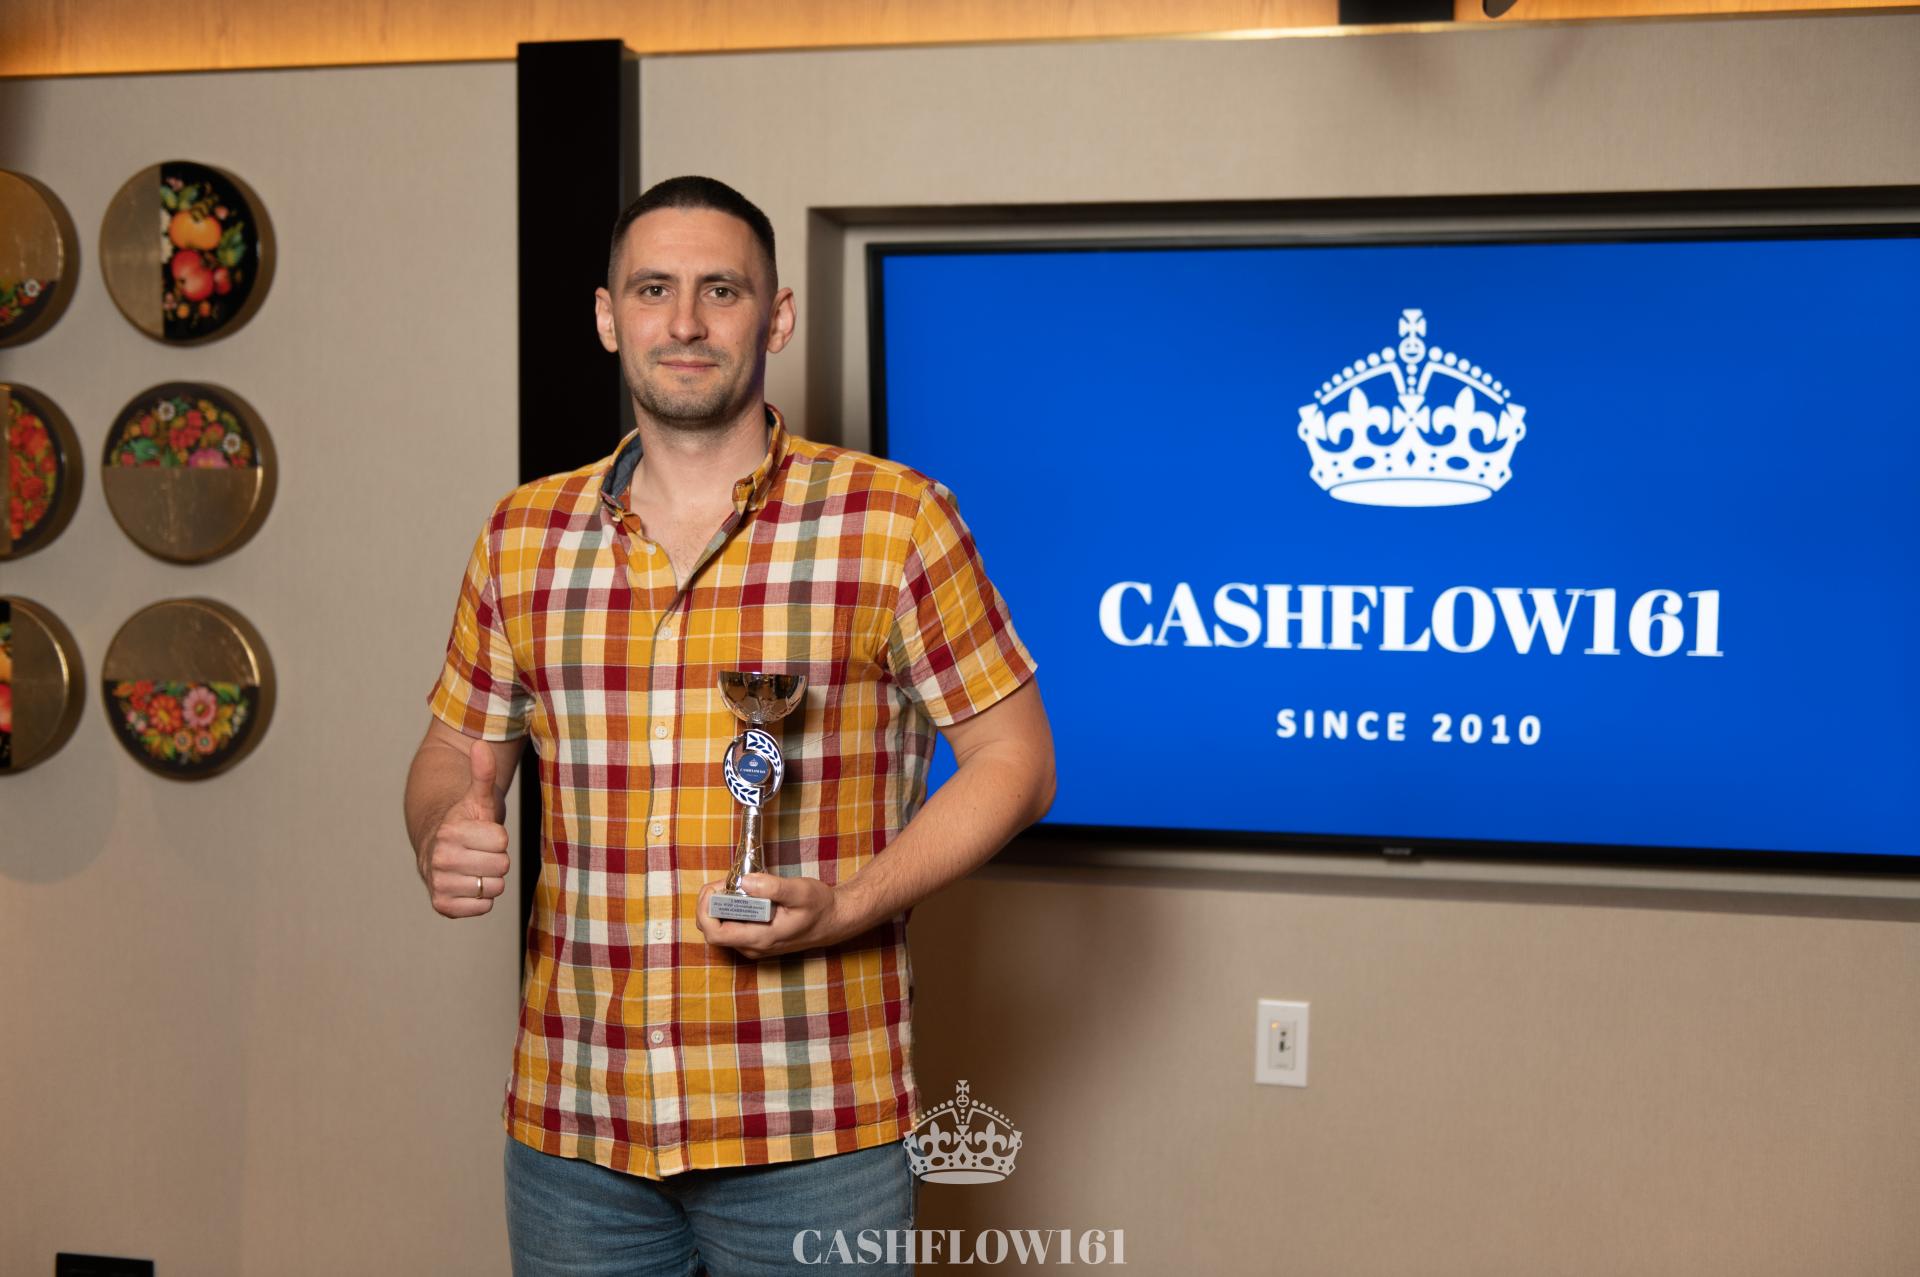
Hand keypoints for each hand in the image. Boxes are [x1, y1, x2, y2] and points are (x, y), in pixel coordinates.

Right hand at [421, 739, 509, 917]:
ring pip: (494, 887)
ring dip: (489, 878)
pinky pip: (483, 907)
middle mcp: (440, 858)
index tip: (482, 834)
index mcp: (451, 831)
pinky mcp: (442, 905)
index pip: (501, 840)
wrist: (437, 850)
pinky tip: (467, 883)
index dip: (497, 837)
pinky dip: (480, 899)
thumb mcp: (477, 799)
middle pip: (501, 865)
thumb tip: (480, 744)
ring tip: (473, 867)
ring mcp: (439, 883)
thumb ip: (482, 774)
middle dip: (495, 859)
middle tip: (479, 851)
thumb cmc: (464, 823)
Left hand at [695, 874, 846, 959]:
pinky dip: (731, 908)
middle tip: (727, 880)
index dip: (706, 909)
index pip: (714, 933)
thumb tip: (744, 881)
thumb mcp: (800, 891)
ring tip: (737, 884)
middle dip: (711, 903)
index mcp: (759, 939)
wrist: (834, 921)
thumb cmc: (820, 907)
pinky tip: (745, 893)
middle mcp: (752, 947)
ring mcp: (753, 946)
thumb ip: (772, 887)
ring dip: (720, 904)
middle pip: (712, 930)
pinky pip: (732, 926)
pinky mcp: (756, 940)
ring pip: (720, 927)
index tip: (716, 887)